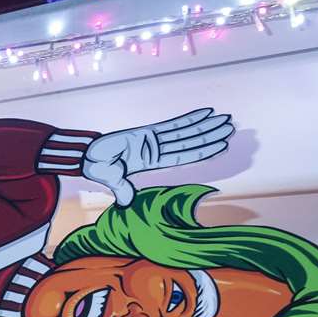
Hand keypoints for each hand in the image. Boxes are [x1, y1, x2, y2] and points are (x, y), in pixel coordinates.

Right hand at [84, 108, 233, 205]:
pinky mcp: (147, 131)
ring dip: (205, 125)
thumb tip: (126, 203)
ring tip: (225, 119)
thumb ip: (122, 189)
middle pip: (190, 142)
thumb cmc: (98, 167)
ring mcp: (153, 139)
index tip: (222, 145)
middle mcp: (157, 150)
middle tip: (231, 127)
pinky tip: (205, 113)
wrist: (87, 154)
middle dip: (211, 134)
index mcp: (152, 163)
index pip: (184, 156)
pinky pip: (171, 124)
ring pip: (184, 132)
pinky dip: (189, 118)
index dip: (203, 150)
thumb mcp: (112, 180)